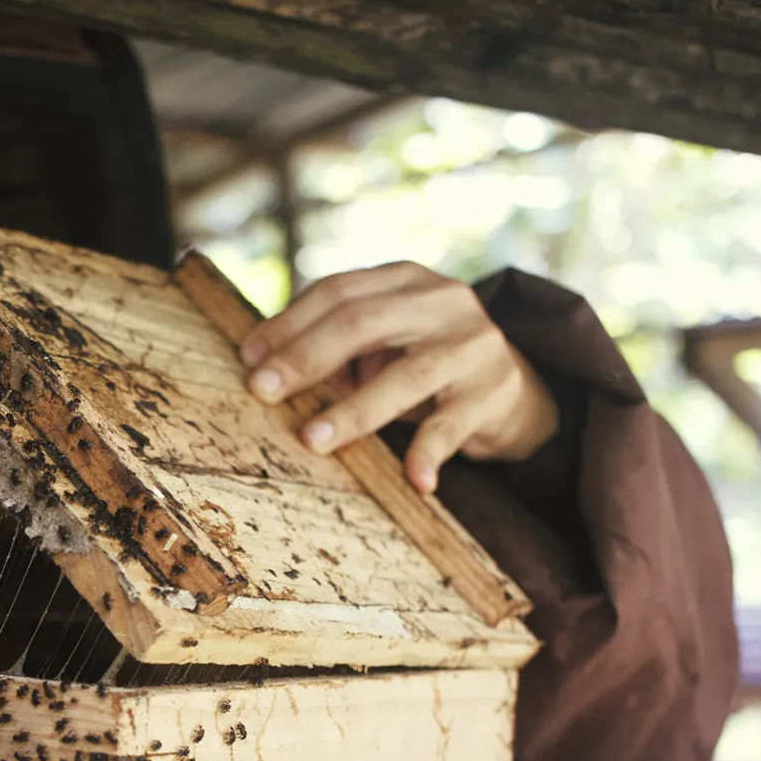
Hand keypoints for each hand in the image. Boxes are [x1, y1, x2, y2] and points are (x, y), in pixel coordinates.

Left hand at [239, 262, 558, 492]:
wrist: (513, 390)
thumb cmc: (424, 364)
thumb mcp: (385, 341)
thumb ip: (338, 346)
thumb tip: (268, 370)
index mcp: (405, 280)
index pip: (338, 292)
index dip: (289, 323)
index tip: (248, 358)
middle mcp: (442, 301)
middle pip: (362, 323)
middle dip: (305, 359)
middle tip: (262, 392)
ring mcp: (473, 345)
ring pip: (406, 376)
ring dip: (353, 411)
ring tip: (312, 439)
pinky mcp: (494, 392)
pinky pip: (451, 426)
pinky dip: (428, 453)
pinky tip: (414, 480)